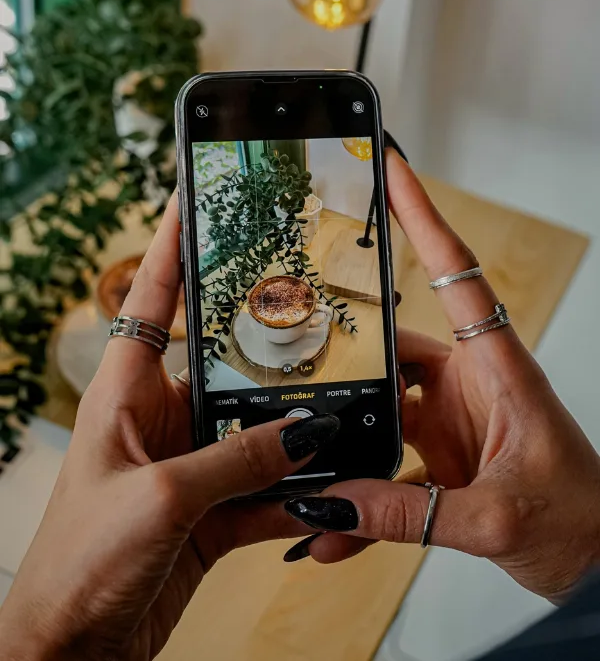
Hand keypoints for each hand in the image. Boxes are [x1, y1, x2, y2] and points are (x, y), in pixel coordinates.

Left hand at [0, 194, 331, 660]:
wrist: (73, 649)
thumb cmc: (79, 562)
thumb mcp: (163, 497)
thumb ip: (240, 461)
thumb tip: (310, 433)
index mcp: (126, 391)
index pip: (152, 297)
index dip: (174, 243)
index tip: (196, 195)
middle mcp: (160, 417)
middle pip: (226, 365)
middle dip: (272, 350)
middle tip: (320, 316)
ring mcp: (190, 464)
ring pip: (257, 432)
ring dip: (297, 435)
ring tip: (347, 415)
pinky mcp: (211, 510)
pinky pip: (268, 489)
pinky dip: (299, 493)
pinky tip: (333, 491)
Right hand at [284, 151, 599, 602]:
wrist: (597, 566)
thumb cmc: (582, 520)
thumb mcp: (496, 520)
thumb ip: (410, 513)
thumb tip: (332, 501)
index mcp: (499, 369)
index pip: (455, 275)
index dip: (422, 217)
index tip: (392, 169)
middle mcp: (469, 384)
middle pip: (392, 350)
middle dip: (346, 363)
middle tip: (296, 365)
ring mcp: (449, 420)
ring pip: (379, 413)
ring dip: (345, 446)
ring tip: (304, 470)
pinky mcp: (436, 456)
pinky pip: (382, 468)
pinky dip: (356, 496)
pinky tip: (332, 524)